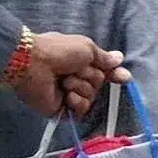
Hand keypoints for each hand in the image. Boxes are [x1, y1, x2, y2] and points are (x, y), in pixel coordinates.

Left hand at [7, 31, 124, 117]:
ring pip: (91, 96)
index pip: (104, 71)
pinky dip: (77, 102)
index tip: (124, 78)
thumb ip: (104, 58)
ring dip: (80, 87)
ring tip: (65, 81)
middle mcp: (76, 78)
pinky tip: (67, 95)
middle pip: (98, 83)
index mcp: (80, 62)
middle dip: (90, 76)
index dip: (115, 75)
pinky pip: (81, 109)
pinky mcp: (61, 108)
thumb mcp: (87, 48)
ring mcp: (68, 93)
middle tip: (74, 70)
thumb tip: (120, 58)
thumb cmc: (59, 51)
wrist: (33, 63)